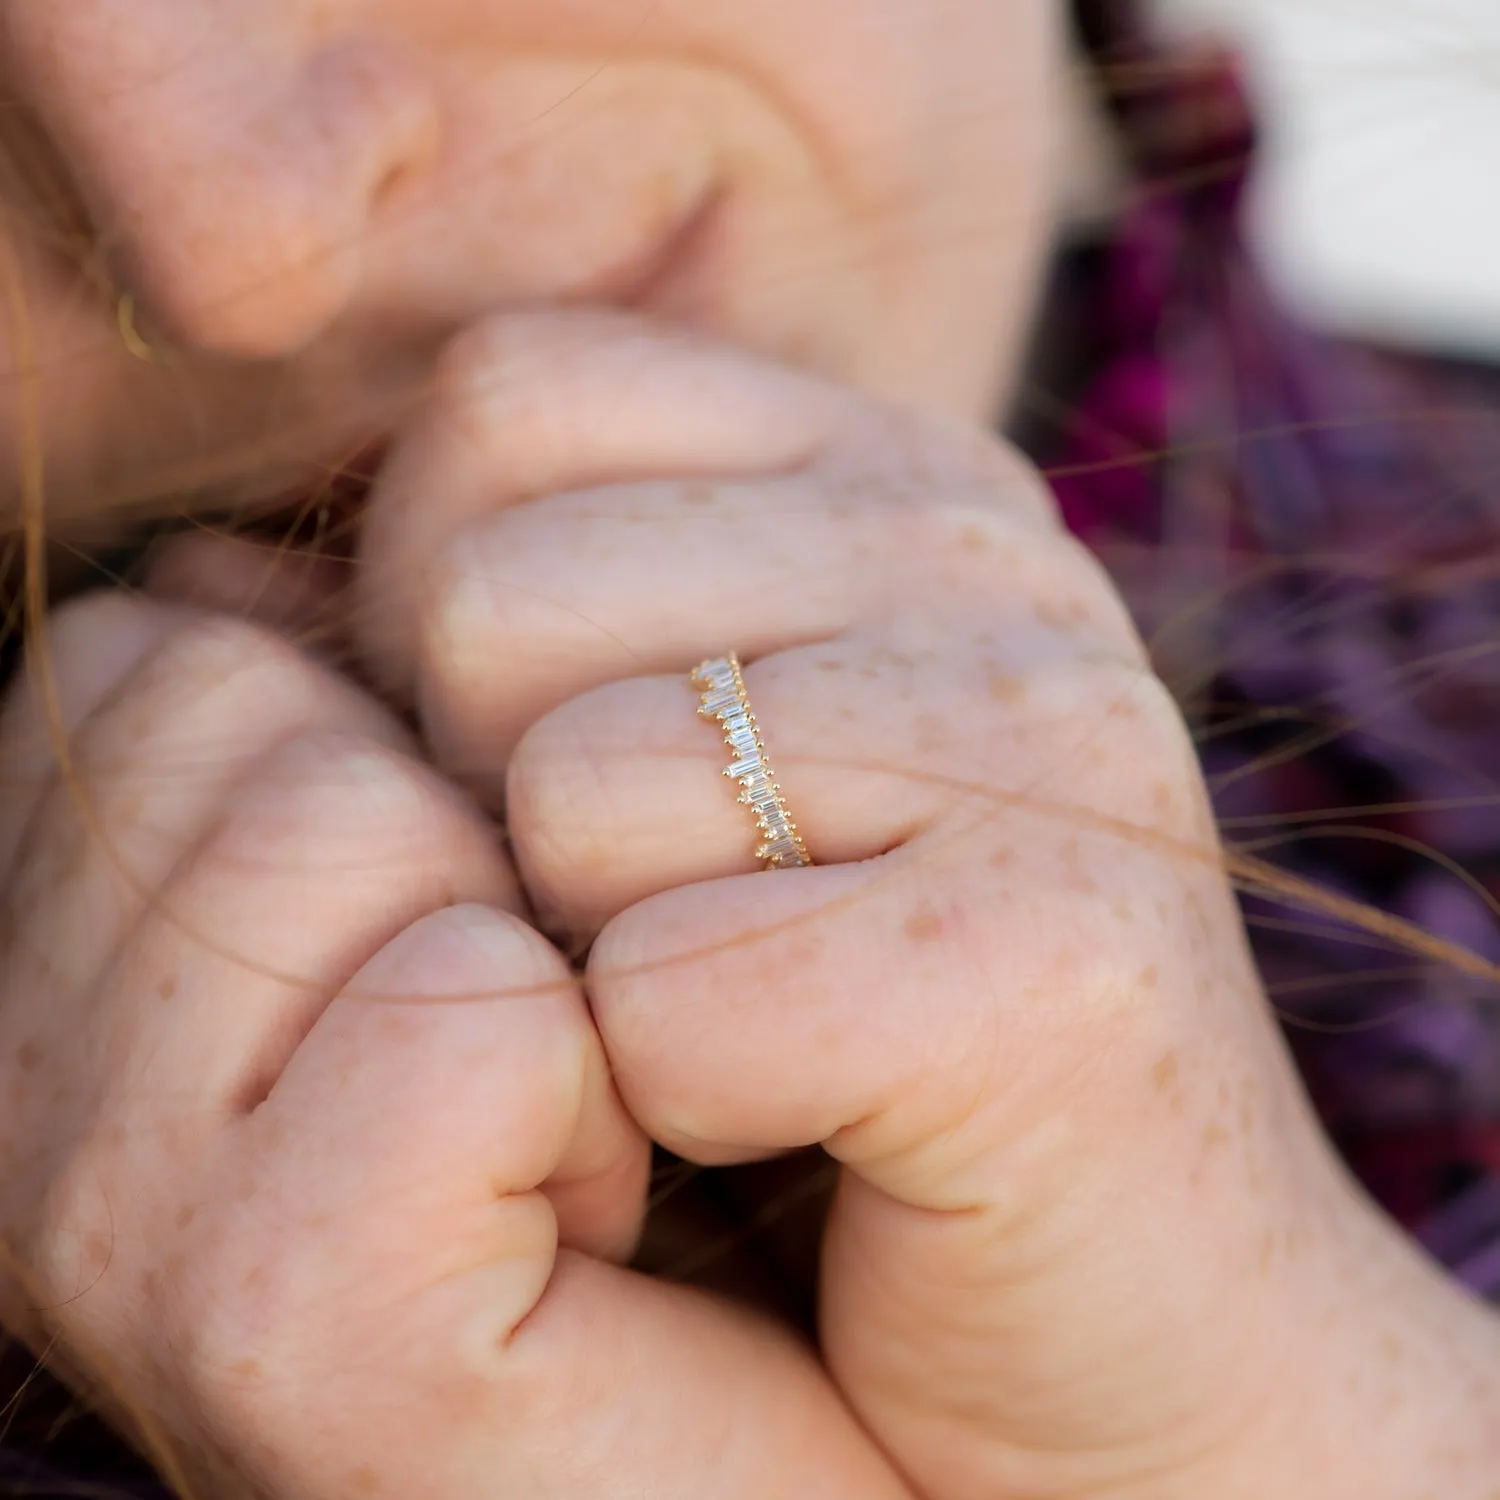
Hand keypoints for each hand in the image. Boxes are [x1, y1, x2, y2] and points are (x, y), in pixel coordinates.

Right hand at [0, 594, 912, 1498]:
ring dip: (545, 936)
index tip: (521, 918)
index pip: (150, 660)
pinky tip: (643, 1178)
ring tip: (632, 1094)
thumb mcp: (530, 853)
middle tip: (592, 1013)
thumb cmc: (738, 1103)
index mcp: (79, 976)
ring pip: (318, 826)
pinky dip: (613, 1068)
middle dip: (467, 820)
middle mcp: (48, 1104)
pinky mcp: (289, 1340)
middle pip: (216, 703)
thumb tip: (234, 571)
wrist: (895, 1394)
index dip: (395, 729)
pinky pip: (453, 1010)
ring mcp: (129, 1239)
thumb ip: (359, 709)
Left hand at [355, 310, 1499, 1498]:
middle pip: (491, 590)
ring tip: (745, 1017)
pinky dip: (680, 1108)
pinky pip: (660, 999)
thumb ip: (473, 637)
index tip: (557, 783)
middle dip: (498, 810)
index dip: (438, 613)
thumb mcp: (659, 764)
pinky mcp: (1043, 957)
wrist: (1117, 1306)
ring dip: (589, 967)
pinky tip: (814, 1126)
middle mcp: (982, 557)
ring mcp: (1034, 737)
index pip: (510, 400)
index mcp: (887, 476)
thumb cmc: (837, 1029)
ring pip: (559, 793)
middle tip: (661, 926)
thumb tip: (201, 581)